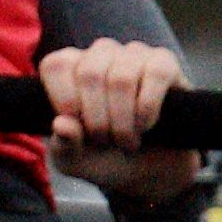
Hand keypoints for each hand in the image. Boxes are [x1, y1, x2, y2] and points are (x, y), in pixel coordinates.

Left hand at [45, 40, 201, 202]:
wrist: (149, 168)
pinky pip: (155, 75)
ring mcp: (133, 54)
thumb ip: (63, 144)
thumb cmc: (103, 155)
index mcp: (67, 65)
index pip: (56, 66)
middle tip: (105, 141)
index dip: (65, 101)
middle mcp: (99, 53)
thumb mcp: (74, 159)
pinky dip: (148, 109)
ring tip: (127, 140)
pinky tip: (146, 126)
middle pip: (90, 74)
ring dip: (123, 119)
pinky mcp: (164, 63)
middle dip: (97, 119)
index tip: (78, 130)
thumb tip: (62, 124)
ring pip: (121, 79)